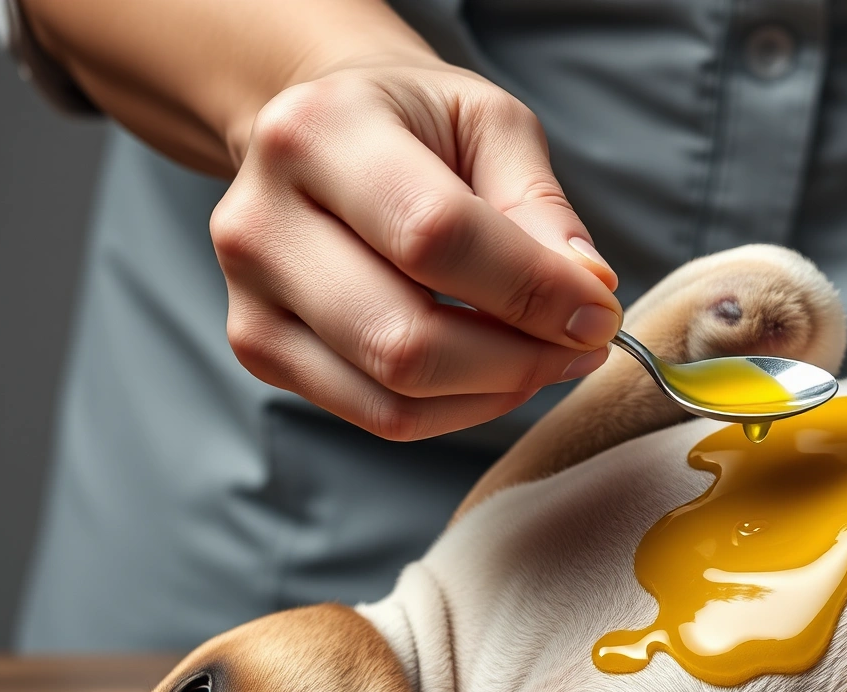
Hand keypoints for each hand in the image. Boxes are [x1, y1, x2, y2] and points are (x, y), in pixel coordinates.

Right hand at [211, 58, 621, 439]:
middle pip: (405, 338)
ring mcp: (248, 297)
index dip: (530, 288)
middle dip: (518, 357)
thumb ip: (539, 203)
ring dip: (494, 392)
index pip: (435, 236)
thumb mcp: (486, 121)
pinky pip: (378, 416)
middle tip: (580, 343)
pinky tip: (491, 372)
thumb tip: (586, 290)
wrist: (316, 137)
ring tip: (543, 355)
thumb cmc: (410, 125)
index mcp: (315, 133)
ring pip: (393, 394)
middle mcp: (260, 220)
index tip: (599, 311)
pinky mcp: (259, 350)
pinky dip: (456, 409)